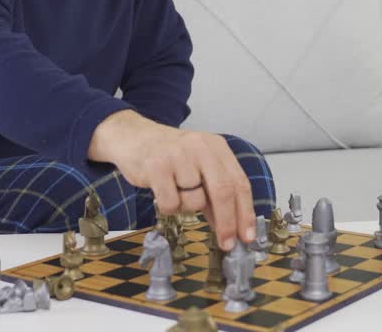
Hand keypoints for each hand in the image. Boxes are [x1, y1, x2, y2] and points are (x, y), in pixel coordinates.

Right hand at [89, 110, 255, 250]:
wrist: (134, 136)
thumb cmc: (170, 157)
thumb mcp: (199, 168)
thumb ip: (215, 195)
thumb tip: (232, 228)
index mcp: (216, 147)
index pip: (239, 182)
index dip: (246, 212)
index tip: (247, 236)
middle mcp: (200, 147)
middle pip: (223, 191)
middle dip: (227, 222)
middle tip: (227, 244)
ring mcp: (178, 155)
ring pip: (194, 201)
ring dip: (186, 207)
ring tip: (175, 191)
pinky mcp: (156, 166)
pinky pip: (170, 203)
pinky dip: (168, 206)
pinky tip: (161, 191)